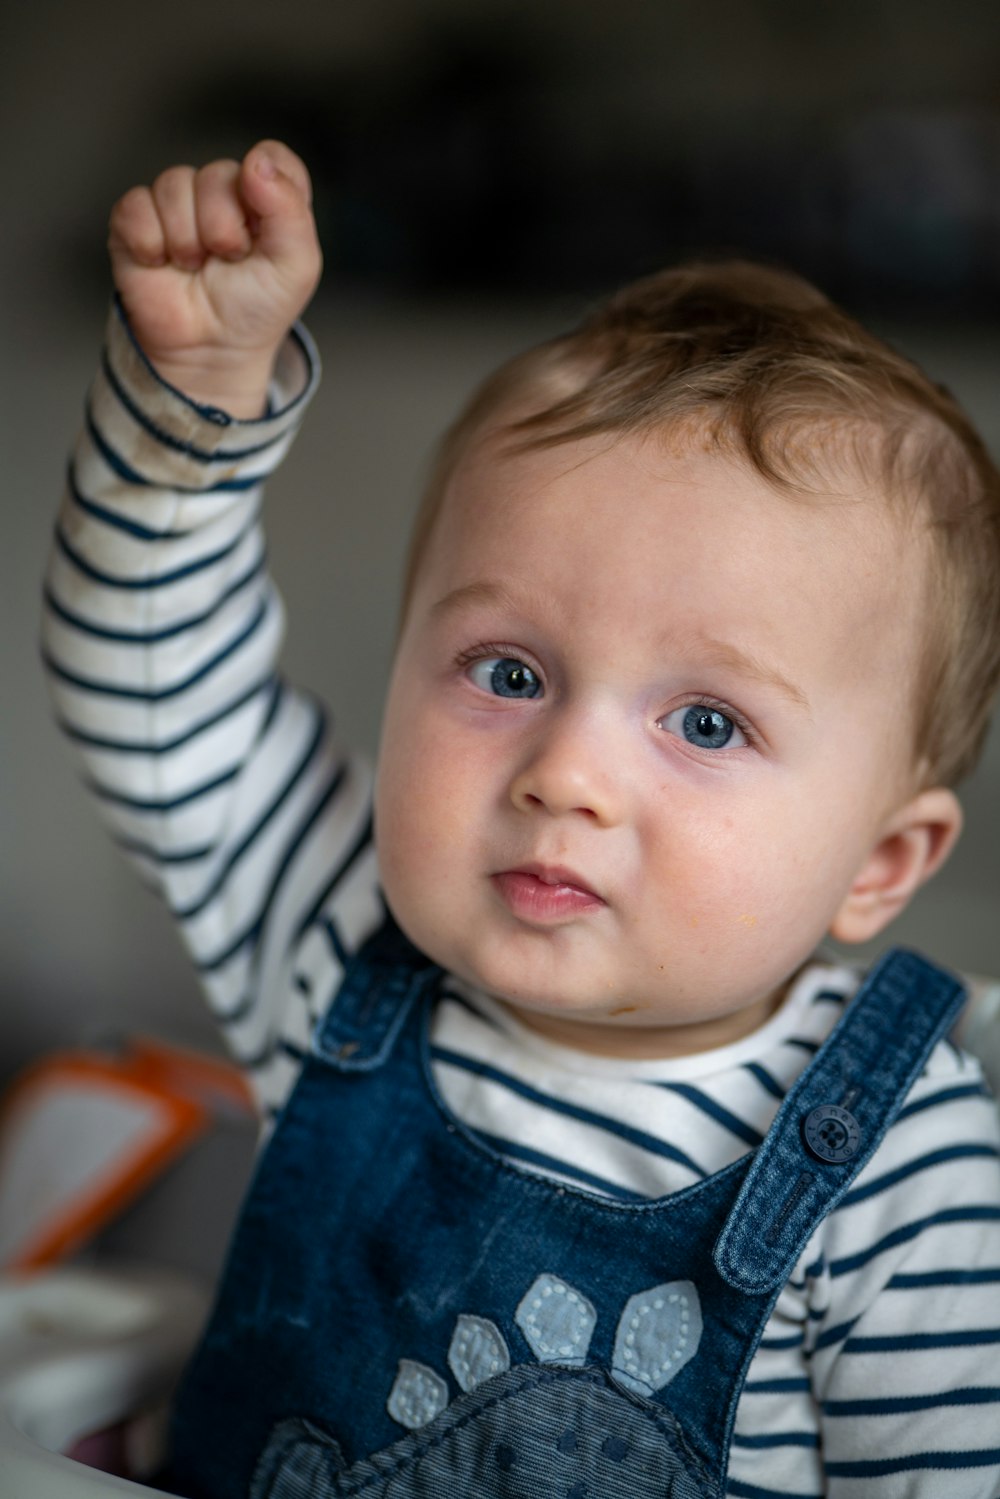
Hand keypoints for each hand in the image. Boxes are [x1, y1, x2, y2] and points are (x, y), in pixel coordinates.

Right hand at [108, 140, 321, 416]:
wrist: (210, 352)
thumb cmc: (256, 311)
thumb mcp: (296, 267)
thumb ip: (290, 210)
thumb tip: (255, 161)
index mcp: (266, 199)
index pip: (271, 157)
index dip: (266, 184)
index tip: (263, 225)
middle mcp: (222, 195)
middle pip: (218, 173)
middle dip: (224, 227)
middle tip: (227, 261)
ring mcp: (177, 205)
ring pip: (174, 184)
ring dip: (187, 238)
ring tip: (195, 268)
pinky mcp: (136, 221)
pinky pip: (135, 205)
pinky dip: (150, 242)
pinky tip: (161, 265)